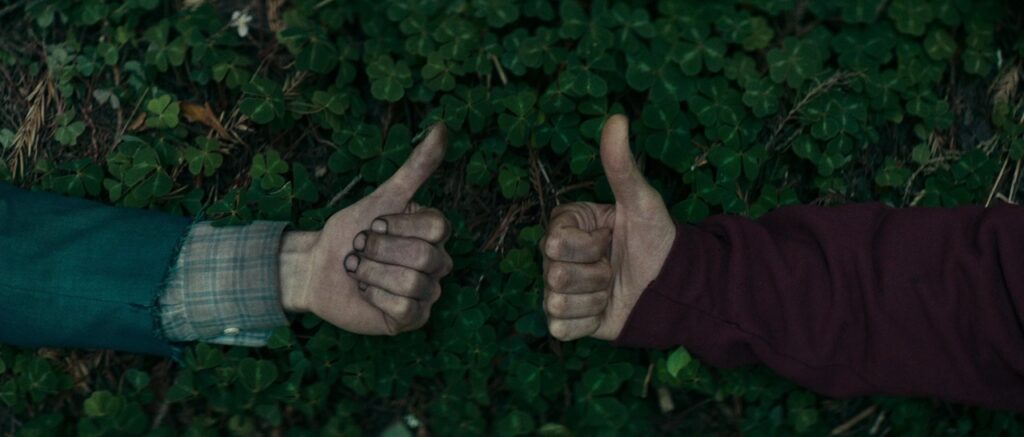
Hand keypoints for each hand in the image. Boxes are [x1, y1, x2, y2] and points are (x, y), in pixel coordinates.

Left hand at [279, 123, 452, 334]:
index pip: (437, 228)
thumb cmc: (348, 232)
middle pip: (425, 257)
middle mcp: (437, 263)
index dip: (398, 226)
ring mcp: (427, 293)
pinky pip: (405, 309)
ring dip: (375, 275)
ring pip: (414, 284)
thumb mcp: (381, 196)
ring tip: (360, 273)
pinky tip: (367, 294)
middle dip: (380, 251)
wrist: (317, 268)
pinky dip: (377, 299)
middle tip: (360, 251)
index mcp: (433, 234)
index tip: (374, 224)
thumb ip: (416, 167)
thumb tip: (443, 127)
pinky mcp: (412, 319)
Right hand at [541, 115, 675, 340]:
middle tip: (614, 265)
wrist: (673, 287)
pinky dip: (589, 321)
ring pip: (558, 302)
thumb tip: (617, 118)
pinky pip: (561, 328)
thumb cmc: (657, 240)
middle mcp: (554, 257)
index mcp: (565, 226)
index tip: (610, 237)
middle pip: (555, 274)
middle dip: (595, 274)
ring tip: (612, 287)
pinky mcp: (565, 322)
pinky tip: (605, 309)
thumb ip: (621, 164)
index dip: (590, 245)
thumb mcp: (641, 201)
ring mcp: (557, 290)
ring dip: (595, 298)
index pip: (555, 241)